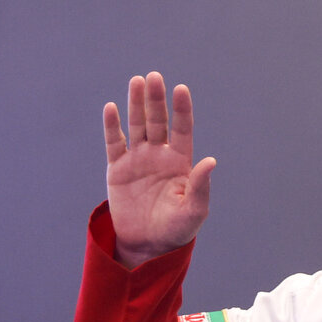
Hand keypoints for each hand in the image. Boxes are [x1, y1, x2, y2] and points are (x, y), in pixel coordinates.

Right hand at [103, 71, 215, 266]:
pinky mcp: (117, 169)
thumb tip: (210, 160)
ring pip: (137, 126)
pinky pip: (114, 143)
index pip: (182, 129)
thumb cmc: (177, 229)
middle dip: (156, 100)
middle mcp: (159, 156)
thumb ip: (201, 185)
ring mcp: (138, 160)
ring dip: (136, 104)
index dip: (181, 110)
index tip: (181, 89)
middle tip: (155, 77)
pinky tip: (111, 108)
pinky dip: (112, 126)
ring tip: (137, 82)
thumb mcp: (194, 210)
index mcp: (181, 163)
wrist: (149, 245)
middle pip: (158, 121)